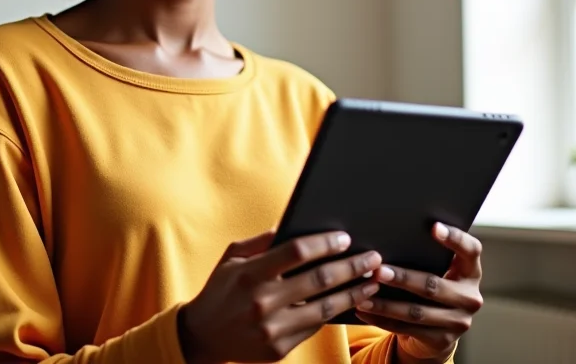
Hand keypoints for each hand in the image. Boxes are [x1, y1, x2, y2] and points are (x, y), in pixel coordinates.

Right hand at [179, 229, 382, 363]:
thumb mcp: (233, 256)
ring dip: (353, 293)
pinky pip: (313, 326)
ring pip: (324, 308)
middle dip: (351, 266)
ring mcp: (272, 329)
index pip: (296, 252)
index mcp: (251, 273)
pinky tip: (351, 301)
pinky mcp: (279, 349)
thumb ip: (261, 240)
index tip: (344, 238)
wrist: (202, 335)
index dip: (323, 243)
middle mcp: (262, 302)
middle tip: (373, 257)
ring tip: (372, 281)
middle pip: (318, 280)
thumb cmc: (220, 288)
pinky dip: (334, 312)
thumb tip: (291, 225)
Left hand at [354, 223, 483, 362]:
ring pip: (417, 311)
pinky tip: (363, 310)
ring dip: (386, 304)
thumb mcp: (437, 267)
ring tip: (362, 295)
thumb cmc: (431, 283)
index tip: (433, 226)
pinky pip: (406, 329)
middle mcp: (470, 297)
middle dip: (403, 278)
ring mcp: (458, 322)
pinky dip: (382, 320)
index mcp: (470, 271)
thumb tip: (388, 232)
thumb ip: (425, 252)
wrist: (438, 327)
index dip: (455, 238)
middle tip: (378, 270)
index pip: (471, 250)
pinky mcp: (442, 340)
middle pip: (434, 285)